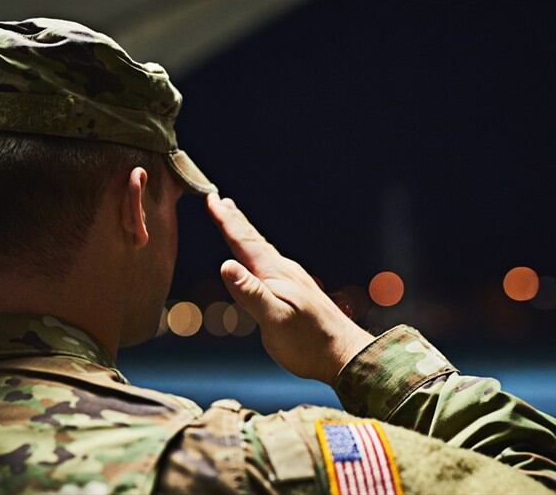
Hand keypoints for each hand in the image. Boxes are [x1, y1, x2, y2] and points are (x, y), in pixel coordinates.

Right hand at [206, 193, 373, 383]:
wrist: (344, 356)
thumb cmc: (309, 342)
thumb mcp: (274, 319)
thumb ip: (250, 292)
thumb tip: (225, 265)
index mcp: (275, 273)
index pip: (244, 241)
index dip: (226, 220)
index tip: (211, 199)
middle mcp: (283, 271)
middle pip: (253, 240)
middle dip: (234, 220)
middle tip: (219, 200)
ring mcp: (290, 281)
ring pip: (261, 251)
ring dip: (245, 235)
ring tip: (235, 223)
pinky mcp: (294, 294)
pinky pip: (268, 264)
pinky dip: (256, 254)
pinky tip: (258, 261)